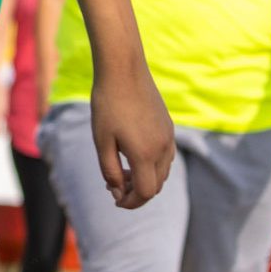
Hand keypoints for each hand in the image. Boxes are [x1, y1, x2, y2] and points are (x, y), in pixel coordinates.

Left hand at [89, 66, 173, 210]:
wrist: (123, 69)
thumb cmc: (107, 104)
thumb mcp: (102, 140)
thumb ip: (110, 170)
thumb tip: (117, 191)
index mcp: (145, 155)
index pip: (145, 193)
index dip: (130, 202)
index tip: (115, 200)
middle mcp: (162, 149)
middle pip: (155, 186)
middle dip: (136, 192)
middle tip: (114, 186)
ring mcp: (168, 137)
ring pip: (162, 172)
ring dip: (145, 178)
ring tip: (122, 171)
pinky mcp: (168, 127)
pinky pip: (165, 156)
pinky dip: (152, 165)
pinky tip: (133, 155)